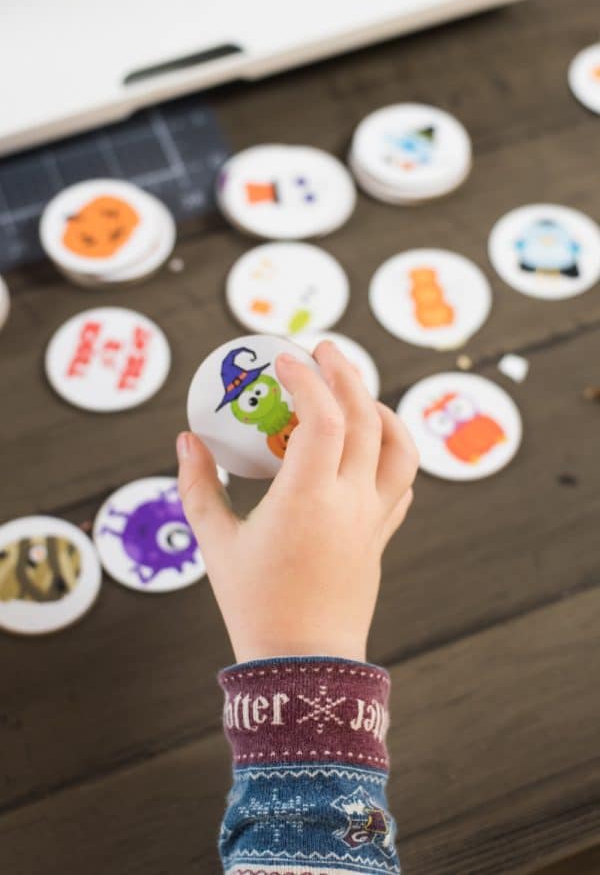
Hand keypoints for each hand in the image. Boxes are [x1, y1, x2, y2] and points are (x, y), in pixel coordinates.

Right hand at [177, 341, 417, 662]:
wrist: (303, 664)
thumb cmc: (254, 605)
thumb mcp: (215, 543)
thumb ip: (198, 486)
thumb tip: (186, 440)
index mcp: (308, 498)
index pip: (323, 416)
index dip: (307, 378)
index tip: (286, 358)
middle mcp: (350, 501)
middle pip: (364, 418)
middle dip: (346, 374)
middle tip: (325, 350)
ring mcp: (373, 519)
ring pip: (398, 447)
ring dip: (380, 408)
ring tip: (356, 392)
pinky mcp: (382, 536)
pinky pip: (402, 482)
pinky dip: (393, 451)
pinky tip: (371, 446)